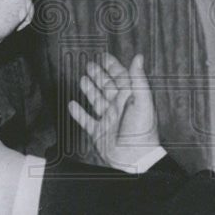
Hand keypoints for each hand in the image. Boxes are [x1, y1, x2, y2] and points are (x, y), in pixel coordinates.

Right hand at [68, 53, 160, 171]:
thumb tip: (139, 57)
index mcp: (130, 98)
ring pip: (96, 101)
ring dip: (89, 90)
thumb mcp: (142, 101)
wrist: (135, 159)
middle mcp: (118, 107)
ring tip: (82, 80)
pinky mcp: (99, 132)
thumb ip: (138, 79)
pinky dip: (79, 113)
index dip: (112, 66)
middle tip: (90, 64)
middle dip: (98, 75)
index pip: (120, 77)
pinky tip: (72, 105)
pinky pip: (86, 120)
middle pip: (106, 86)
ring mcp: (108, 119)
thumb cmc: (143, 131)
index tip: (104, 56)